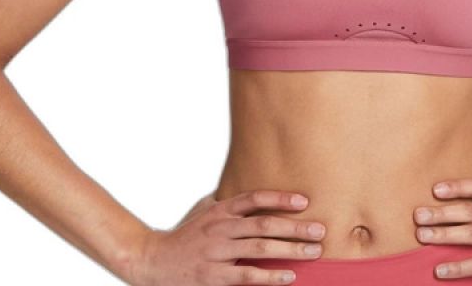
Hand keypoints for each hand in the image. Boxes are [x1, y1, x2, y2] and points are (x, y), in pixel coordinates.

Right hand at [129, 189, 326, 285]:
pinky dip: (270, 276)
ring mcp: (217, 252)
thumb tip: (254, 194)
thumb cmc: (185, 235)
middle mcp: (221, 228)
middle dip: (295, 227)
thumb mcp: (204, 210)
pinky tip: (289, 276)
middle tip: (320, 230)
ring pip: (260, 248)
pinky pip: (248, 276)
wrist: (152, 261)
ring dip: (291, 250)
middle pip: (264, 223)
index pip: (254, 198)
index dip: (280, 198)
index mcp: (220, 209)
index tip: (304, 201)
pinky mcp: (214, 277)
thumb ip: (228, 203)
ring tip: (314, 251)